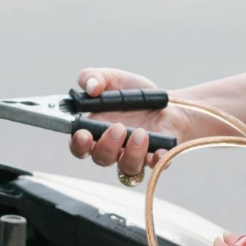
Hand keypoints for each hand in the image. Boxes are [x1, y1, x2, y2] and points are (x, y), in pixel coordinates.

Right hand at [70, 68, 198, 175]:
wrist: (166, 101)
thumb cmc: (133, 94)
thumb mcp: (112, 78)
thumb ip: (93, 77)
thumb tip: (90, 87)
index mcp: (95, 132)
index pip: (79, 147)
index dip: (78, 144)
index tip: (83, 134)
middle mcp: (112, 149)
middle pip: (101, 159)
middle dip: (107, 146)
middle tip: (118, 127)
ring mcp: (134, 156)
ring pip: (127, 168)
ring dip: (132, 153)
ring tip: (141, 133)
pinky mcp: (155, 157)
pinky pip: (156, 166)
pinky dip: (157, 161)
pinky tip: (159, 151)